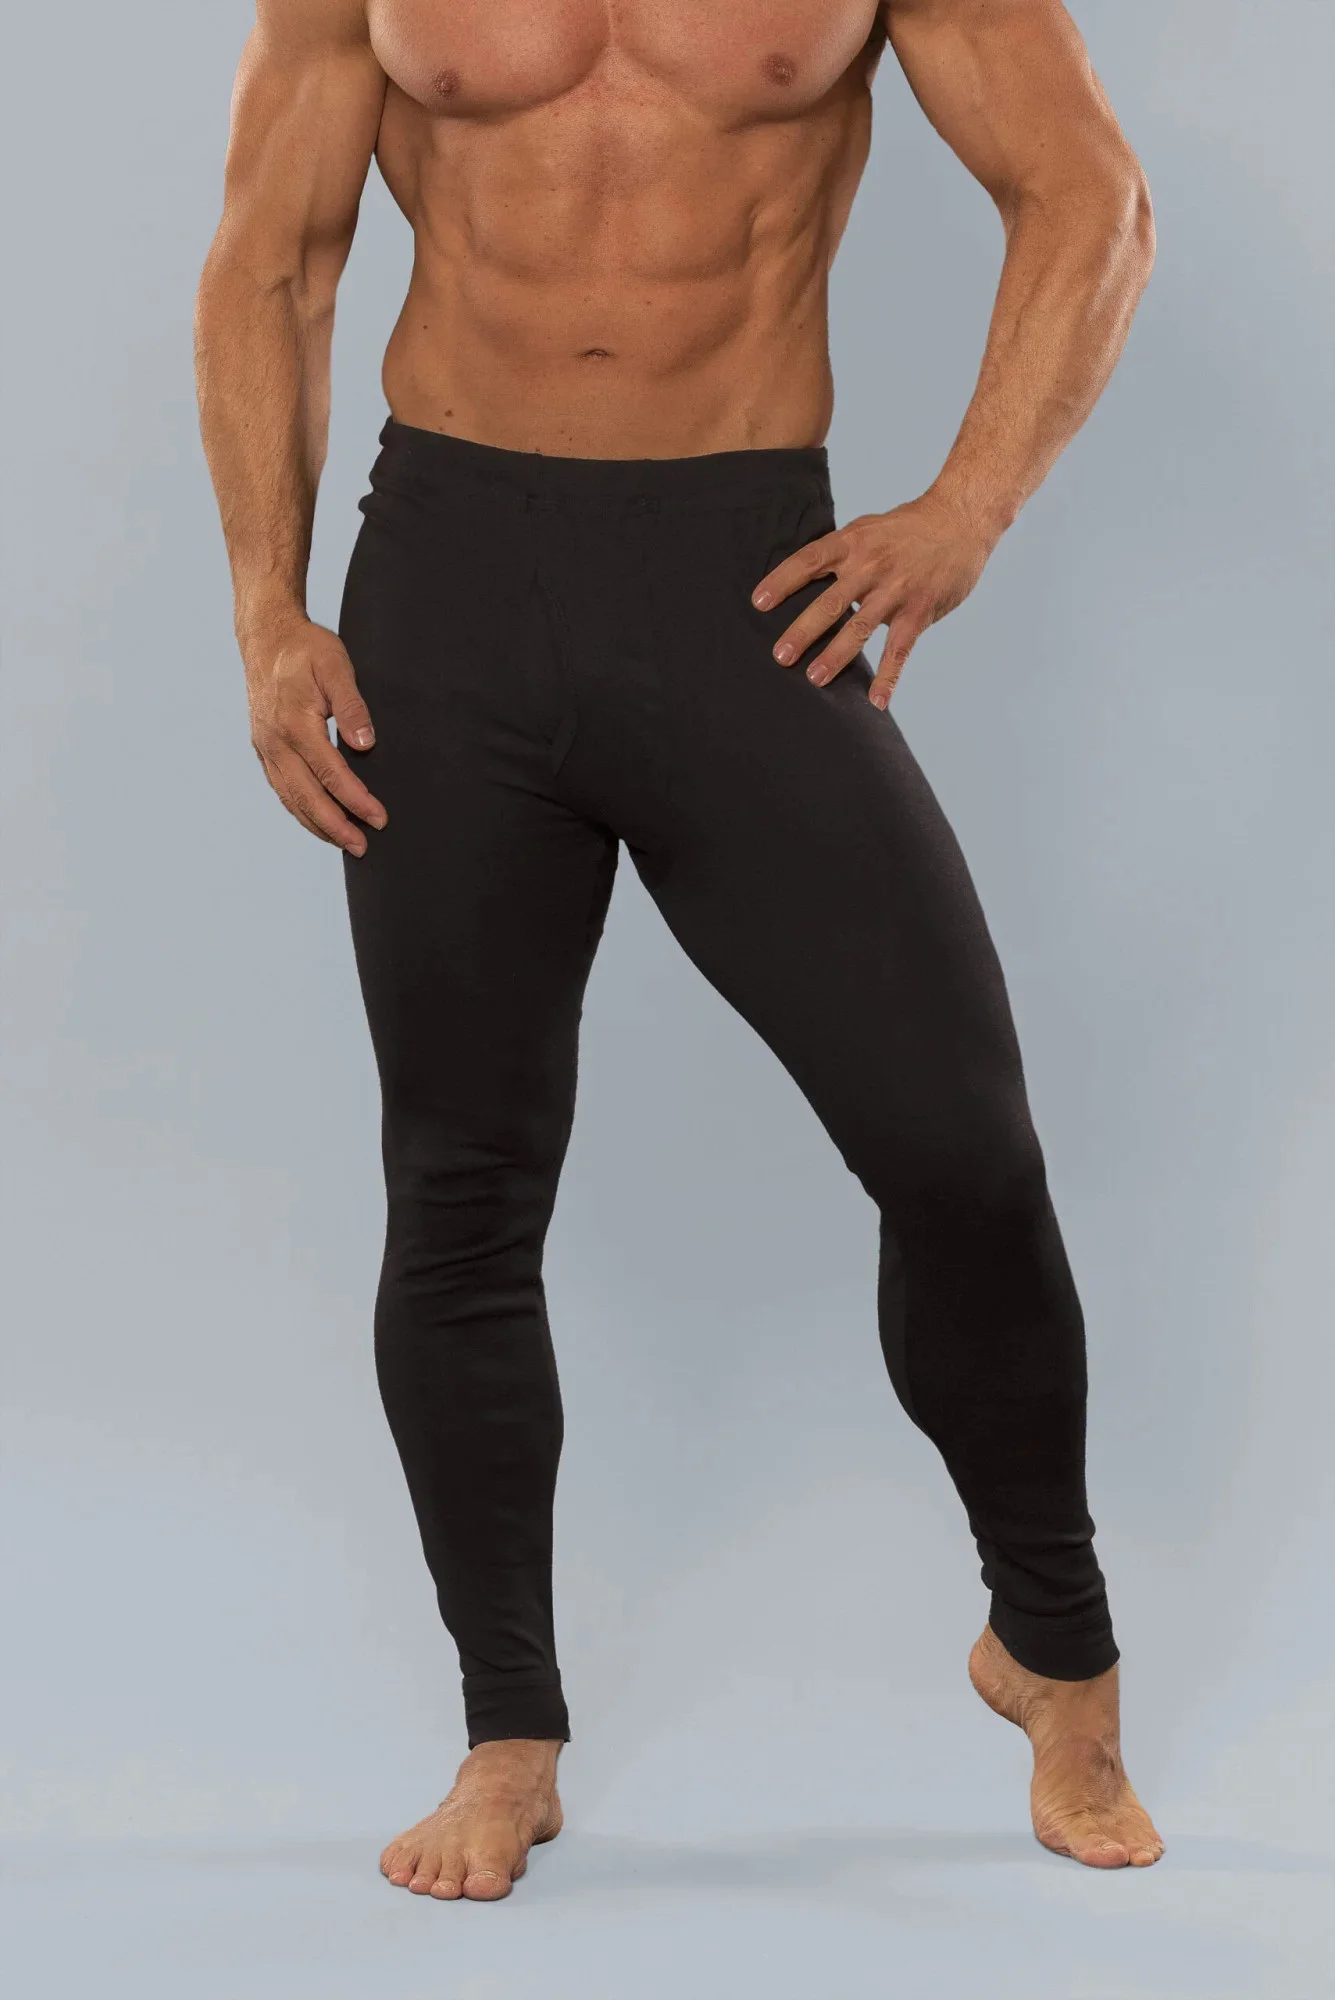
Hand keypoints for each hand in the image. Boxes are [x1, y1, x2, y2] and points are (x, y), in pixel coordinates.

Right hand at [244, 615, 386, 856]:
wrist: (266, 638)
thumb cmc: (306, 649)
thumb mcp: (335, 665)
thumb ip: (352, 706)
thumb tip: (365, 745)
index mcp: (295, 723)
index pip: (331, 773)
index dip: (356, 800)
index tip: (379, 819)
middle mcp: (275, 741)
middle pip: (307, 796)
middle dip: (336, 826)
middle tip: (363, 848)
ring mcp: (265, 747)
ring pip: (291, 798)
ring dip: (317, 825)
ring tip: (344, 844)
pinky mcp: (263, 749)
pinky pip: (281, 788)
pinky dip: (300, 810)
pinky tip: (317, 822)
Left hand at [751, 488, 997, 707]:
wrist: (961, 521)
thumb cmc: (909, 528)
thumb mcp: (869, 529)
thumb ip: (841, 553)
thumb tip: (805, 578)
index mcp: (853, 542)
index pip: (809, 561)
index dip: (782, 581)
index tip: (758, 603)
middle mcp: (871, 566)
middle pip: (829, 602)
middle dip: (802, 631)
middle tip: (780, 656)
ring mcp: (896, 590)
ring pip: (859, 628)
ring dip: (835, 656)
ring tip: (814, 679)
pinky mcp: (919, 611)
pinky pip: (900, 649)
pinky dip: (889, 677)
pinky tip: (877, 701)